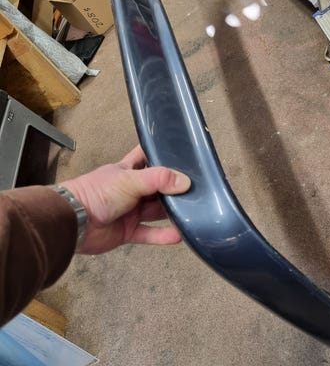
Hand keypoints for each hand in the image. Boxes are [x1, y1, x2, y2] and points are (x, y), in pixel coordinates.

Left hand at [60, 146, 190, 254]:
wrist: (73, 222)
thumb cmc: (99, 192)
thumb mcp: (130, 179)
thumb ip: (159, 179)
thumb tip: (186, 182)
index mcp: (127, 171)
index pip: (146, 156)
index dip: (160, 153)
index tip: (182, 151)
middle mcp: (131, 190)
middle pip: (157, 187)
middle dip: (174, 187)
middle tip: (199, 186)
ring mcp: (130, 211)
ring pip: (156, 211)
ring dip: (172, 211)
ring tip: (196, 210)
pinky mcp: (128, 232)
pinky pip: (150, 233)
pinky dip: (163, 235)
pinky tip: (180, 235)